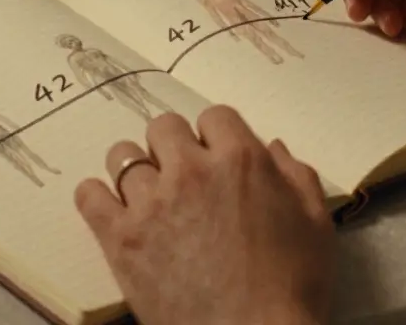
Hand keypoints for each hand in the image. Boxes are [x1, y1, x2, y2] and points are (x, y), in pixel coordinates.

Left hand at [75, 107, 334, 324]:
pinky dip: (97, 197)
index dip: (215, 137)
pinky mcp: (121, 238)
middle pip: (163, 127)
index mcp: (241, 160)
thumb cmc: (293, 288)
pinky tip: (112, 210)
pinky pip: (89, 195)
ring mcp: (152, 203)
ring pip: (123, 155)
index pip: (214, 116)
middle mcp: (191, 171)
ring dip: (135, 170)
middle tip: (182, 177)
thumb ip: (297, 176)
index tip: (216, 159)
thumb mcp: (317, 224)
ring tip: (147, 196)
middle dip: (173, 147)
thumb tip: (273, 148)